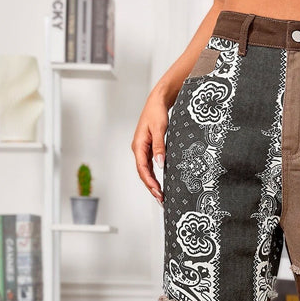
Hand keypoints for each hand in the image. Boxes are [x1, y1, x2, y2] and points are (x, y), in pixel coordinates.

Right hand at [131, 89, 169, 205]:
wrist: (157, 101)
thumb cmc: (157, 112)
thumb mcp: (159, 129)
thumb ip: (159, 147)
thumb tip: (160, 164)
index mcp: (138, 145)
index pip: (142, 168)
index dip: (149, 182)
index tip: (158, 191)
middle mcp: (138, 149)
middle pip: (143, 173)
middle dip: (151, 187)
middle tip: (161, 199)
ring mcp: (143, 149)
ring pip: (146, 171)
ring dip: (152, 183)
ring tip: (161, 196)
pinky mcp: (148, 149)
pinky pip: (149, 166)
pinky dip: (154, 176)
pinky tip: (160, 183)